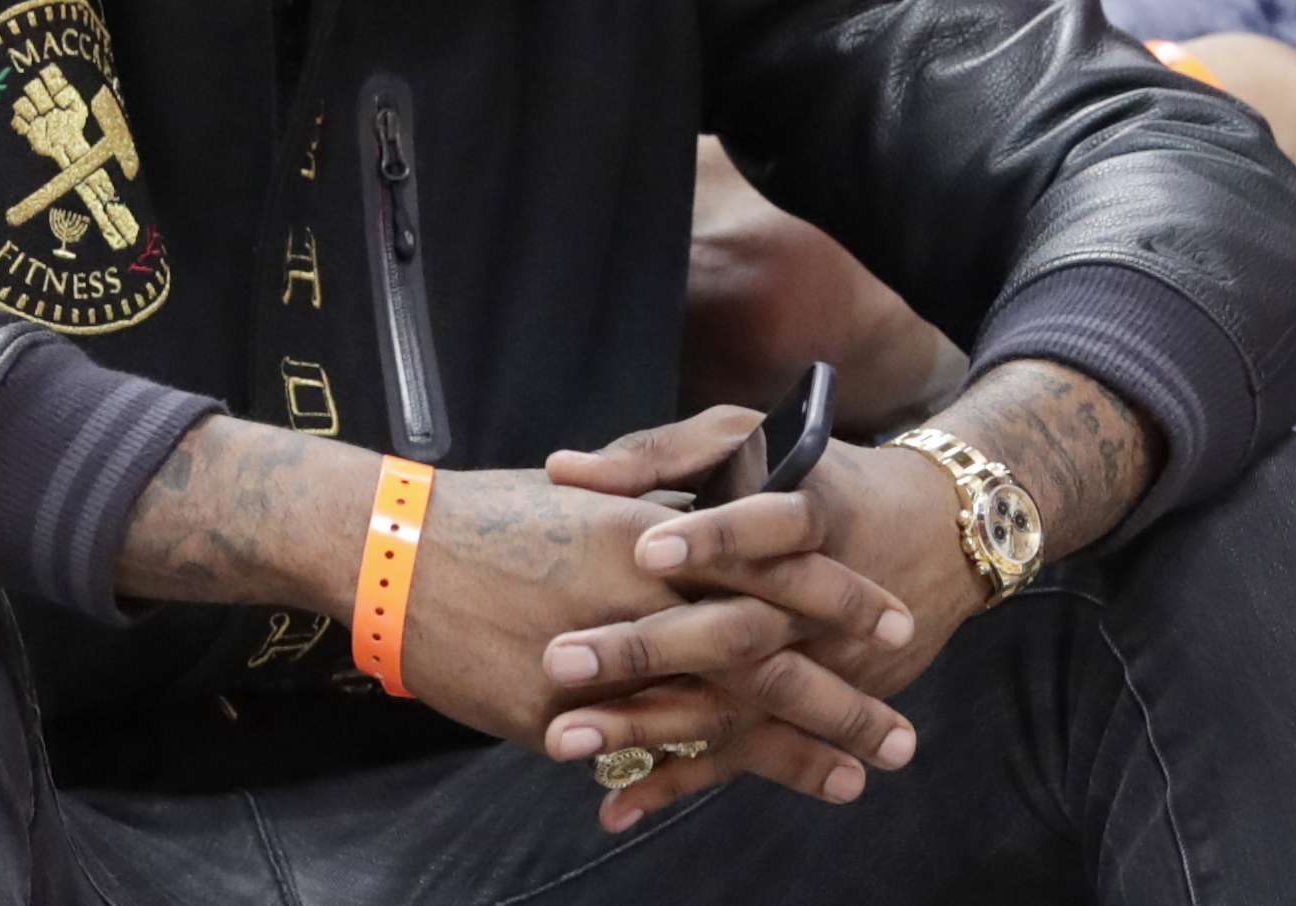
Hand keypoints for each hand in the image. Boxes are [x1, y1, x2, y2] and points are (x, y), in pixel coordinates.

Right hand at [111, 417, 922, 824]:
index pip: (773, 562)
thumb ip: (655, 517)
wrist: (391, 551)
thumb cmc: (488, 513)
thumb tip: (709, 527)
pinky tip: (735, 798)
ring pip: (724, 713)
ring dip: (796, 749)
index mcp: (657, 531)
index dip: (840, 595)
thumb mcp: (587, 496)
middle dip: (843, 694)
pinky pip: (640, 754)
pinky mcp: (562, 714)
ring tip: (859, 777)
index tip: (893, 623)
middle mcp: (646, 595)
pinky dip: (695, 781)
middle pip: (770, 651)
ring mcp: (608, 661)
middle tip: (903, 731)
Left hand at [546, 410, 984, 828]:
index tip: (643, 548)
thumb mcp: (747, 438)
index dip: (712, 539)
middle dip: (646, 647)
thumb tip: (560, 471)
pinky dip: (677, 781)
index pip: (768, 527)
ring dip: (647, 726)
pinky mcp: (806, 713)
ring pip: (728, 702)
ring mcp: (813, 666)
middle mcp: (813, 603)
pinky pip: (740, 752)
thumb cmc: (815, 471)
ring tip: (566, 740)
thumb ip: (658, 455)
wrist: (932, 536)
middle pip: (733, 630)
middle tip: (560, 658)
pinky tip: (615, 805)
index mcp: (808, 515)